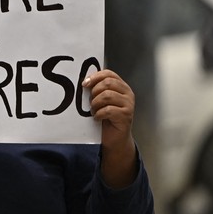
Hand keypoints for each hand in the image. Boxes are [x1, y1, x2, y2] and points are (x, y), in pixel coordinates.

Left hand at [82, 69, 137, 187]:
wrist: (115, 139)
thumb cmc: (106, 119)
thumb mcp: (101, 101)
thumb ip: (97, 90)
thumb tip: (84, 81)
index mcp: (121, 86)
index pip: (109, 74)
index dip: (95, 76)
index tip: (84, 84)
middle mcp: (128, 93)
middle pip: (107, 83)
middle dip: (94, 92)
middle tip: (90, 102)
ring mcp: (129, 104)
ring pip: (107, 96)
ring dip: (95, 104)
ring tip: (93, 111)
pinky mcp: (126, 116)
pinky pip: (108, 110)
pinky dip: (99, 114)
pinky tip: (97, 118)